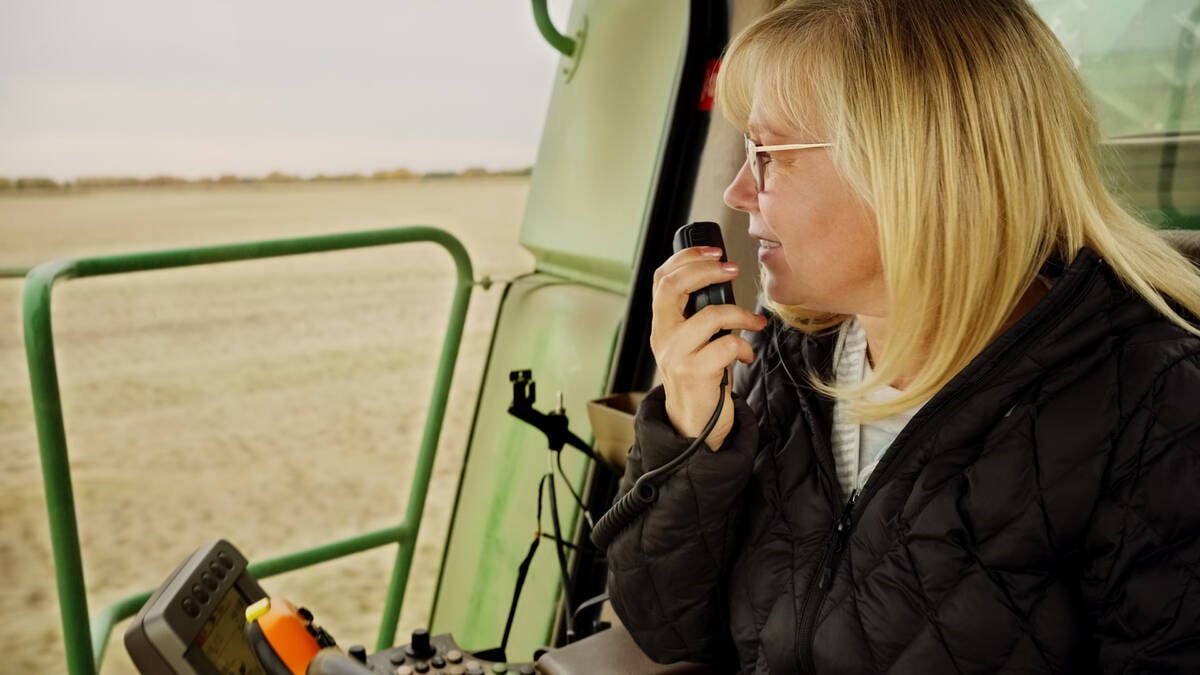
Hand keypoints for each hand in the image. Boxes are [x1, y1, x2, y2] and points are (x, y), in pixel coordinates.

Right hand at [650, 246, 766, 448]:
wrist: (694, 425)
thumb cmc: (700, 379)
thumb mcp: (690, 343)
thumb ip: (696, 316)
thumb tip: (724, 282)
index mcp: (661, 324)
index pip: (661, 278)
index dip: (687, 257)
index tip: (715, 251)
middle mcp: (662, 336)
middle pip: (672, 287)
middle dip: (706, 270)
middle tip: (732, 269)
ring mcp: (676, 354)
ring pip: (710, 316)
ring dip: (740, 314)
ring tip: (755, 322)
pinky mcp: (694, 372)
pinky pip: (727, 345)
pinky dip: (744, 347)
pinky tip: (746, 355)